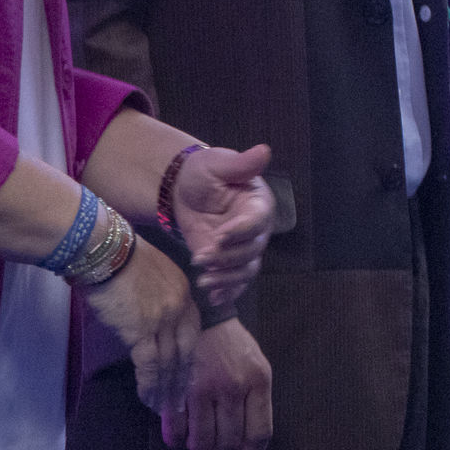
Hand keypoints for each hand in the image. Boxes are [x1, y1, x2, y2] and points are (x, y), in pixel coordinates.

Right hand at [82, 239, 200, 415]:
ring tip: (165, 410)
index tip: (187, 376)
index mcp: (184, 292)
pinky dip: (150, 385)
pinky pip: (150, 365)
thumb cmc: (117, 260)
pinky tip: (149, 399)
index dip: (189, 357)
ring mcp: (164, 318)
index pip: (192, 333)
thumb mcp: (149, 280)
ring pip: (170, 362)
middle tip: (181, 403)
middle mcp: (180, 307)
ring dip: (167, 389)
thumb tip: (146, 329)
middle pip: (186, 351)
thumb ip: (156, 303)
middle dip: (183, 380)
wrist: (104, 248)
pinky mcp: (143, 329)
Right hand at [161, 317, 272, 449]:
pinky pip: (176, 431)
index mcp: (259, 381)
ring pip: (202, 442)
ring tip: (198, 435)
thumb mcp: (256, 365)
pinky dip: (176, 439)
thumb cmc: (232, 345)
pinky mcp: (178, 389)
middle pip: (228, 442)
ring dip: (199, 445)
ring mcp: (205, 389)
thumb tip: (247, 441)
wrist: (202, 315)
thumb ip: (255, 399)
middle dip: (220, 449)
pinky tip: (177, 434)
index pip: (260, 432)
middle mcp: (234, 387)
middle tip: (214, 442)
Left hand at [172, 144, 274, 304]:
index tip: (219, 237)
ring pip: (246, 269)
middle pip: (252, 250)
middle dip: (227, 258)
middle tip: (200, 258)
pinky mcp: (229, 261)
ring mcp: (244, 247)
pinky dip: (228, 292)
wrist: (185, 192)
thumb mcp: (217, 164)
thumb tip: (264, 150)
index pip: (257, 221)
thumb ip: (240, 163)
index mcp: (258, 203)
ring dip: (227, 279)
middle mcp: (257, 228)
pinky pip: (237, 281)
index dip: (241, 231)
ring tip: (203, 283)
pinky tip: (213, 299)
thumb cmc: (203, 174)